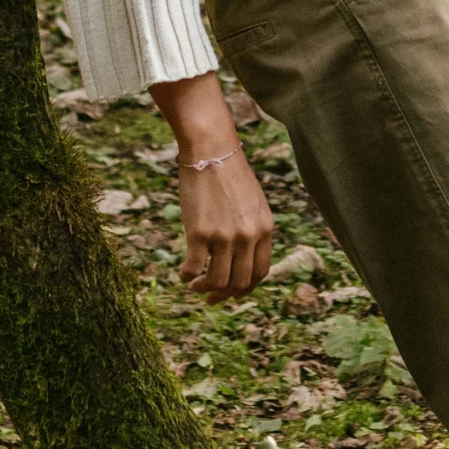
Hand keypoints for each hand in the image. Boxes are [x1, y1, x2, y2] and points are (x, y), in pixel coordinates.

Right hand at [177, 149, 274, 301]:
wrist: (211, 150)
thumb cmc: (229, 173)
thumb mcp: (253, 203)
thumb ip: (253, 228)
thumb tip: (241, 255)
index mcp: (265, 229)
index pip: (260, 272)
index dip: (246, 288)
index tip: (233, 293)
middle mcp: (248, 236)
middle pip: (240, 281)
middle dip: (224, 294)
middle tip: (210, 298)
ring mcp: (224, 236)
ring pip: (217, 280)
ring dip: (204, 289)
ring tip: (194, 286)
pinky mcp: (200, 232)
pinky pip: (193, 268)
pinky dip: (187, 276)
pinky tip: (183, 274)